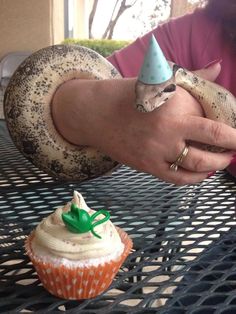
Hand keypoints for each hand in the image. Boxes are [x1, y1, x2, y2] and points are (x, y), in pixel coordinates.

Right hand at [51, 62, 235, 184]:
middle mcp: (168, 130)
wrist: (96, 114)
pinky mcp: (147, 166)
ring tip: (221, 161)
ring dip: (215, 165)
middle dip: (230, 149)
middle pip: (211, 144)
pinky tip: (201, 173)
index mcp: (174, 105)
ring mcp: (157, 151)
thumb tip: (218, 67)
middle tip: (235, 148)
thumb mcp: (160, 80)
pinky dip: (194, 178)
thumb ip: (193, 78)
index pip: (214, 123)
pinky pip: (177, 178)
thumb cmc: (129, 94)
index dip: (232, 132)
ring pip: (197, 166)